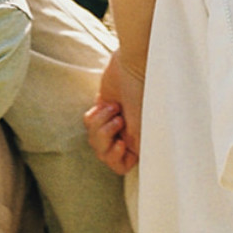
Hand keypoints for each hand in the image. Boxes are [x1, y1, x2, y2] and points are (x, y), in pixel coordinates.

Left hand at [85, 54, 142, 174]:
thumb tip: (133, 162)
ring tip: (114, 108)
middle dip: (105, 136)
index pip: (120, 166)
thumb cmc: (142, 94)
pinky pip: (88, 123)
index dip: (115, 157)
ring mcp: (112, 123)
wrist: (132, 66)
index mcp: (138, 142)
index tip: (120, 142)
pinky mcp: (102, 110)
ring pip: (93, 139)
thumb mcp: (144, 126)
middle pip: (103, 153)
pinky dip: (95, 115)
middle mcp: (126, 135)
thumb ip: (137, 147)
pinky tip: (106, 103)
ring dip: (100, 123)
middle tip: (117, 119)